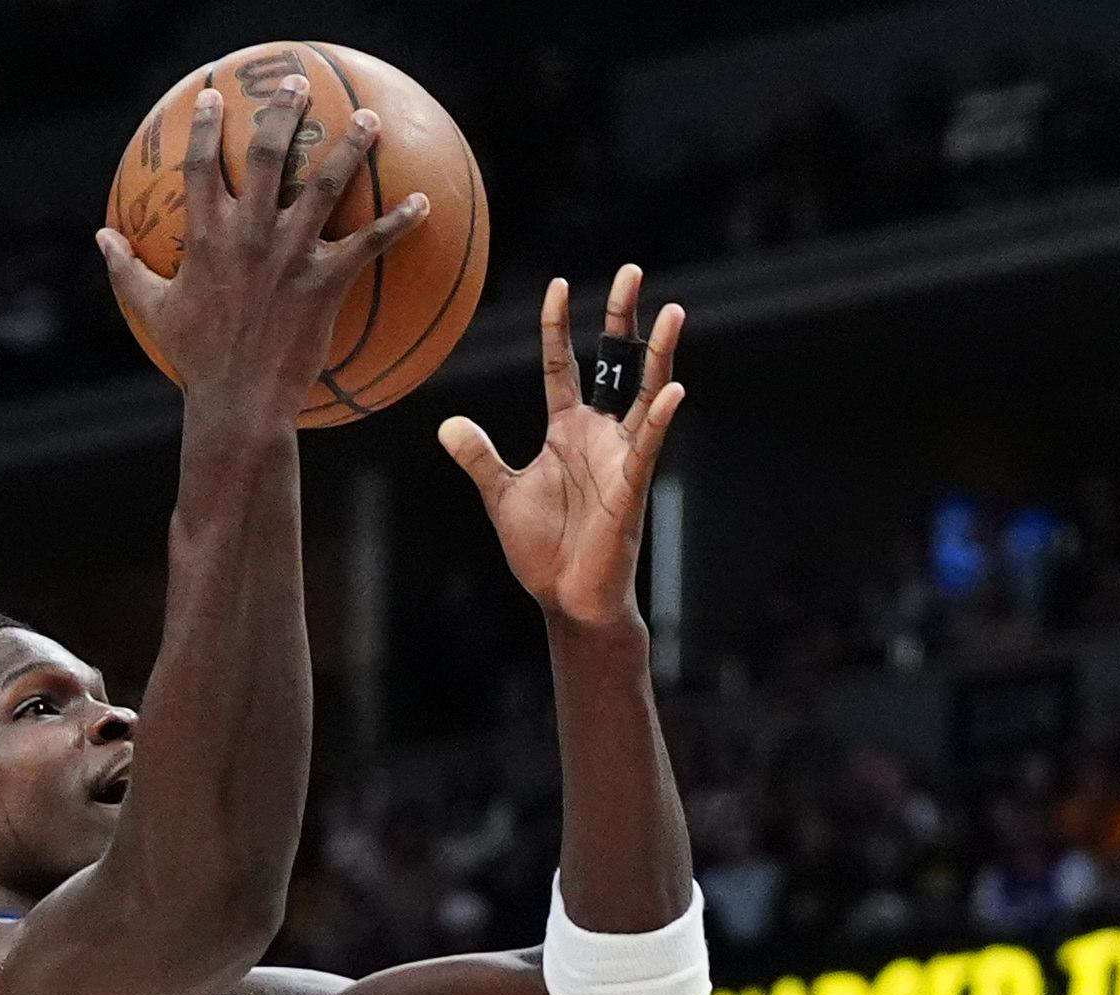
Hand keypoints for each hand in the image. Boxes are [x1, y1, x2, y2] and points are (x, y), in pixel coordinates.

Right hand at [97, 77, 433, 415]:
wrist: (239, 403)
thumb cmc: (196, 359)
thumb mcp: (153, 310)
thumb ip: (126, 269)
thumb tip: (101, 237)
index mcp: (206, 236)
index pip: (200, 164)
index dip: (205, 125)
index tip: (214, 95)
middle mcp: (249, 234)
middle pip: (266, 154)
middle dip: (282, 112)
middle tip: (296, 83)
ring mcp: (290, 255)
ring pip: (324, 184)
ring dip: (350, 147)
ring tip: (369, 120)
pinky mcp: (324, 282)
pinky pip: (369, 244)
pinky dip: (399, 223)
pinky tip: (424, 203)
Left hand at [438, 268, 690, 630]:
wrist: (567, 598)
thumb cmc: (542, 550)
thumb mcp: (501, 493)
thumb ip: (479, 456)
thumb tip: (447, 424)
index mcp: (566, 430)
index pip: (562, 364)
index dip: (559, 325)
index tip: (560, 283)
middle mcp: (598, 434)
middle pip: (614, 362)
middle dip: (622, 318)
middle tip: (632, 270)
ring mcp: (619, 456)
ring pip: (643, 393)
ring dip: (658, 353)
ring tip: (672, 311)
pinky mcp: (631, 485)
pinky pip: (649, 444)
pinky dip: (661, 416)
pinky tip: (672, 388)